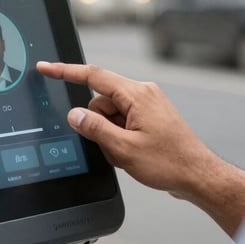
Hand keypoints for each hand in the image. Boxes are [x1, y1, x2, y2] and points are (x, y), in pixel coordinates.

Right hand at [36, 61, 218, 200]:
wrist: (198, 175)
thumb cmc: (170, 162)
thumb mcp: (124, 149)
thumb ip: (95, 129)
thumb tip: (74, 114)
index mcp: (137, 94)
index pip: (93, 76)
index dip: (65, 72)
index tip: (46, 68)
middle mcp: (143, 93)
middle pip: (100, 102)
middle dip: (99, 126)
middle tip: (116, 149)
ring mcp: (147, 105)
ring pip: (110, 115)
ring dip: (111, 136)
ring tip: (129, 155)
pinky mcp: (149, 117)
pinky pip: (122, 122)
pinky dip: (120, 138)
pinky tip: (134, 154)